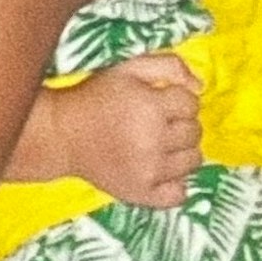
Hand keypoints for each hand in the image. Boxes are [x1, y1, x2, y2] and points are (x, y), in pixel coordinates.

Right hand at [53, 54, 201, 208]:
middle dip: (180, 124)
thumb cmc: (96, 97)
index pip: (192, 104)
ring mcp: (149, 171)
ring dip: (180, 152)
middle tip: (155, 123)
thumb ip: (169, 65)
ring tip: (157, 146)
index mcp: (151, 107)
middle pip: (195, 132)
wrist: (62, 135)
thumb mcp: (128, 68)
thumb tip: (200, 87)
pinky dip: (175, 184)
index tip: (158, 102)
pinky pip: (179, 195)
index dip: (177, 100)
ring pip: (193, 161)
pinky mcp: (141, 193)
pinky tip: (160, 171)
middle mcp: (153, 141)